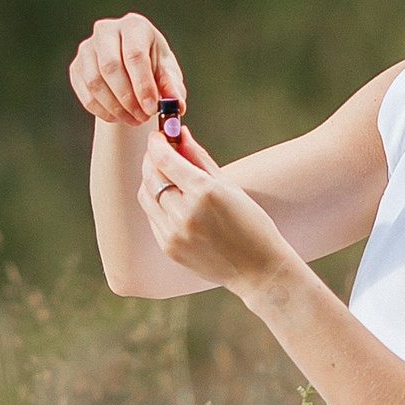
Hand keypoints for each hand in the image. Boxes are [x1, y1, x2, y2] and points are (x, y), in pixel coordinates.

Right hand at [69, 11, 187, 128]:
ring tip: (134, 119)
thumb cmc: (153, 66)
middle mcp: (106, 30)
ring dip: (115, 107)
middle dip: (127, 98)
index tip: (151, 108)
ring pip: (94, 82)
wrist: (130, 66)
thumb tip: (177, 105)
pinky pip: (85, 93)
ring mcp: (87, 48)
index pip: (134, 54)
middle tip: (142, 118)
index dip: (142, 84)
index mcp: (134, 25)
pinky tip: (118, 117)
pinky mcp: (76, 66)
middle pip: (110, 66)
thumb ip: (173, 87)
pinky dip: (102, 110)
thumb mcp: (168, 73)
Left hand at [137, 127, 293, 303]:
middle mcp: (185, 213)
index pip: (166, 160)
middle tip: (158, 150)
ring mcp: (174, 234)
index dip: (157, 143)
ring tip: (163, 173)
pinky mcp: (169, 248)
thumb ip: (200, 159)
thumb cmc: (252, 224)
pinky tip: (169, 198)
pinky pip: (152, 217)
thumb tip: (181, 135)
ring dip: (150, 180)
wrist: (258, 269)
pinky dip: (156, 203)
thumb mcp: (229, 186)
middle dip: (151, 159)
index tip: (156, 135)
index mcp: (204, 193)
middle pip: (152, 176)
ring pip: (146, 197)